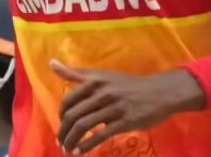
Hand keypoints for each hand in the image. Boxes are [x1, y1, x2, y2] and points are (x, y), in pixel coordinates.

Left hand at [51, 59, 204, 153]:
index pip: (68, 100)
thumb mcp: (102, 75)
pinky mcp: (124, 121)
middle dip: (63, 132)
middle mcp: (101, 92)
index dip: (61, 116)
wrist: (159, 92)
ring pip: (84, 126)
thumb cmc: (128, 85)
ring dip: (72, 141)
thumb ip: (76, 73)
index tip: (62, 125)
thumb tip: (51, 63)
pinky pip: (100, 135)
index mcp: (94, 80)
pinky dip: (87, 145)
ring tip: (68, 150)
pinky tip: (81, 152)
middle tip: (61, 142)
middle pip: (73, 115)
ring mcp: (113, 107)